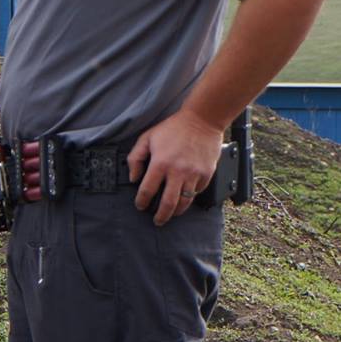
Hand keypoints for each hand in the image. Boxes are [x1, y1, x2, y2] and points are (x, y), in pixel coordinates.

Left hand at [128, 109, 226, 225]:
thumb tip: (133, 179)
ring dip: (176, 212)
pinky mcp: (207, 174)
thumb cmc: (172, 128)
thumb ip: (135, 158)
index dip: (141, 202)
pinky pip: (197, 192)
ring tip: (171, 215)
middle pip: (167, 204)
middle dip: (160, 216)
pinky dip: (190, 197)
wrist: (202, 120)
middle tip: (157, 221)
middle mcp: (178, 172)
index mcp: (160, 163)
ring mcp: (194, 174)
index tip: (140, 206)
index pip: (147, 191)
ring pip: (184, 202)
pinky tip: (184, 197)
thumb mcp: (147, 138)